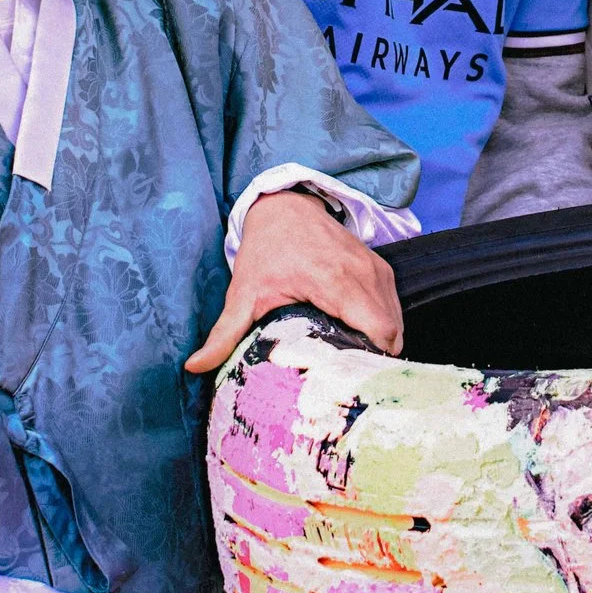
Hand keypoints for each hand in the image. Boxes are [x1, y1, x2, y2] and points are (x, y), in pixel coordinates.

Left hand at [186, 189, 401, 373]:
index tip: (353, 383)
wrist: (285, 208)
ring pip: (397, 321)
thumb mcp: (244, 293)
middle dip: (378, 362)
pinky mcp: (380, 268)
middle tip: (353, 384)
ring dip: (382, 346)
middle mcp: (363, 275)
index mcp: (335, 282)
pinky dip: (384, 327)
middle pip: (392, 333)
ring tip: (357, 367)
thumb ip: (224, 333)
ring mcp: (376, 269)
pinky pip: (394, 307)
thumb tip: (194, 366)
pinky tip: (361, 341)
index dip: (374, 362)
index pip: (379, 330)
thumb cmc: (266, 250)